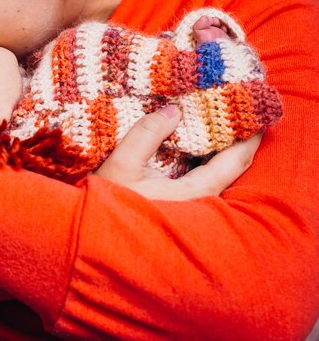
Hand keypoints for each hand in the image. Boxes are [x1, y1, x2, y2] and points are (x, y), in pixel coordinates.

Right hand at [94, 105, 259, 199]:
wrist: (94, 238)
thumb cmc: (106, 205)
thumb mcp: (121, 164)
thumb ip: (147, 133)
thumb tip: (174, 109)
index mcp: (192, 193)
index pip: (234, 162)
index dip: (249, 137)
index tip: (255, 114)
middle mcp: (197, 201)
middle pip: (230, 167)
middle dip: (237, 139)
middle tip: (237, 110)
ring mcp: (187, 203)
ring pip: (215, 172)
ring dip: (219, 147)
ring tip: (217, 120)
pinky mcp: (175, 201)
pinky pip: (200, 175)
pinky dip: (203, 156)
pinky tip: (193, 141)